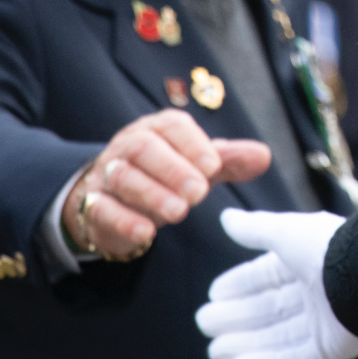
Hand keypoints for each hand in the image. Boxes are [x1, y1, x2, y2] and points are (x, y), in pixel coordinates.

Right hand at [64, 110, 270, 261]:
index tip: (213, 167)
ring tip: (180, 212)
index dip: (192, 143)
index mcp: (157, 130)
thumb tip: (264, 156)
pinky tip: (147, 233)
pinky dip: (124, 220)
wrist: (112, 198)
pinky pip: (102, 209)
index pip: (172, 125)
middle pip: (144, 148)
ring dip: (152, 193)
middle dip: (173, 168)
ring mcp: (107, 175)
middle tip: (199, 192)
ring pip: (123, 177)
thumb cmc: (164, 174)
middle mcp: (129, 147)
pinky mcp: (93, 205)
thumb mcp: (197, 165)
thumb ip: (229, 160)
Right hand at [197, 209, 357, 358]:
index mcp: (310, 261)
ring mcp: (327, 322)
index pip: (269, 275)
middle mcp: (318, 292)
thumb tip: (226, 218)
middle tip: (204, 323)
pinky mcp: (334, 349)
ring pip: (278, 338)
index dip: (240, 285)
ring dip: (245, 345)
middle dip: (237, 317)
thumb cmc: (331, 248)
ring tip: (215, 350)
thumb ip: (255, 229)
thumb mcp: (286, 232)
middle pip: (270, 309)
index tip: (213, 294)